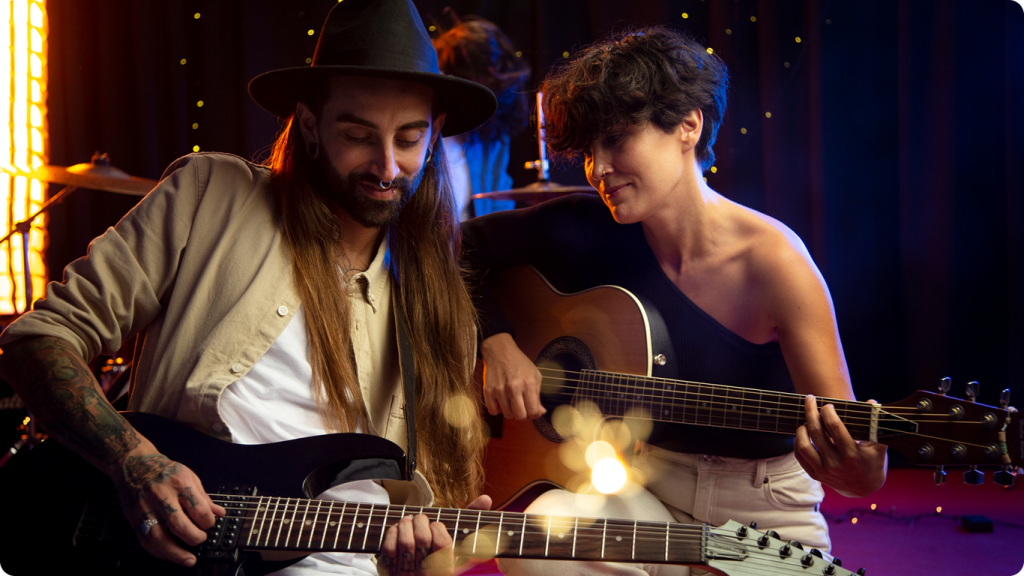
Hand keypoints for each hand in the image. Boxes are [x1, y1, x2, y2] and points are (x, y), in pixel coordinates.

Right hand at [114, 447, 225, 566]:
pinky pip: (146, 541)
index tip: (209, 525)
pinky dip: (159, 552)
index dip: (208, 522)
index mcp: (179, 484)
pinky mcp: (134, 519)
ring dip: (176, 554)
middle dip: (194, 538)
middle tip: (200, 539)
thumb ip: (204, 497)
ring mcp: (146, 509)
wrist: (133, 464)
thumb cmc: (163, 470)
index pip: (199, 510)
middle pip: (179, 526)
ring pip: (159, 538)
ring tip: (189, 559)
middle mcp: (162, 497)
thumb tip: (219, 513)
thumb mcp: (189, 476)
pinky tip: (170, 555)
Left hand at [379, 495, 492, 575]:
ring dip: (405, 524)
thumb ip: (470, 521)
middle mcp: (427, 575)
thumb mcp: (454, 546)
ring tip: (407, 521)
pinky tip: (396, 530)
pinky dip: (392, 533)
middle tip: (419, 518)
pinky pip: (389, 548)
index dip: (437, 528)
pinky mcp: (388, 572)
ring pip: (405, 542)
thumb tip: (487, 498)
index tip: (435, 525)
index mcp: (445, 570)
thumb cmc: (437, 558)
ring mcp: (406, 575)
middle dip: (420, 521)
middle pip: (422, 539)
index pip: (443, 543)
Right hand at [480, 333, 544, 419]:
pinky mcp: (488, 391)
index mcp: (528, 383)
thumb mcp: (535, 375)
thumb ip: (538, 395)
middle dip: (523, 415)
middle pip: (520, 416)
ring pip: (507, 415)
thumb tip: (540, 412)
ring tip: (511, 401)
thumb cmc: (519, 363)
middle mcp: (513, 388)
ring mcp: (499, 390)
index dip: (534, 414)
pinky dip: (498, 409)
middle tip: (522, 407)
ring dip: (511, 411)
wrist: (500, 351)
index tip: (532, 410)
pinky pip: (493, 411)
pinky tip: (501, 401)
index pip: (533, 411)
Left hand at [795, 395, 887, 497]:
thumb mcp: (878, 445)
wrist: (864, 488)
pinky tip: (803, 433)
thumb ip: (874, 424)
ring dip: (802, 428)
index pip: (835, 427)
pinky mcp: (815, 475)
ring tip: (806, 419)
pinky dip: (797, 442)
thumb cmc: (872, 461)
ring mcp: (824, 471)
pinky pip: (800, 456)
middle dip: (811, 412)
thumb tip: (871, 401)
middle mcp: (836, 464)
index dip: (828, 412)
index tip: (828, 405)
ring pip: (803, 445)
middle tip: (810, 399)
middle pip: (816, 432)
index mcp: (852, 454)